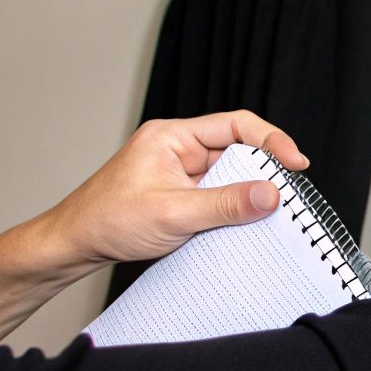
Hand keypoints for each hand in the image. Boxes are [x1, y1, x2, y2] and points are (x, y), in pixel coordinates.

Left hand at [33, 110, 310, 272]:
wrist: (73, 245)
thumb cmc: (107, 221)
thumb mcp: (173, 214)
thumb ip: (225, 204)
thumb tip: (271, 194)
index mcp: (173, 136)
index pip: (236, 125)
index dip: (272, 140)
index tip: (296, 163)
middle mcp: (179, 148)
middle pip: (238, 149)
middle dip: (264, 171)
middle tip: (287, 197)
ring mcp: (180, 171)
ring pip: (230, 175)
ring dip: (247, 193)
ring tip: (265, 214)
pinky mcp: (181, 193)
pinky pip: (219, 194)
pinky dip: (233, 208)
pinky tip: (240, 225)